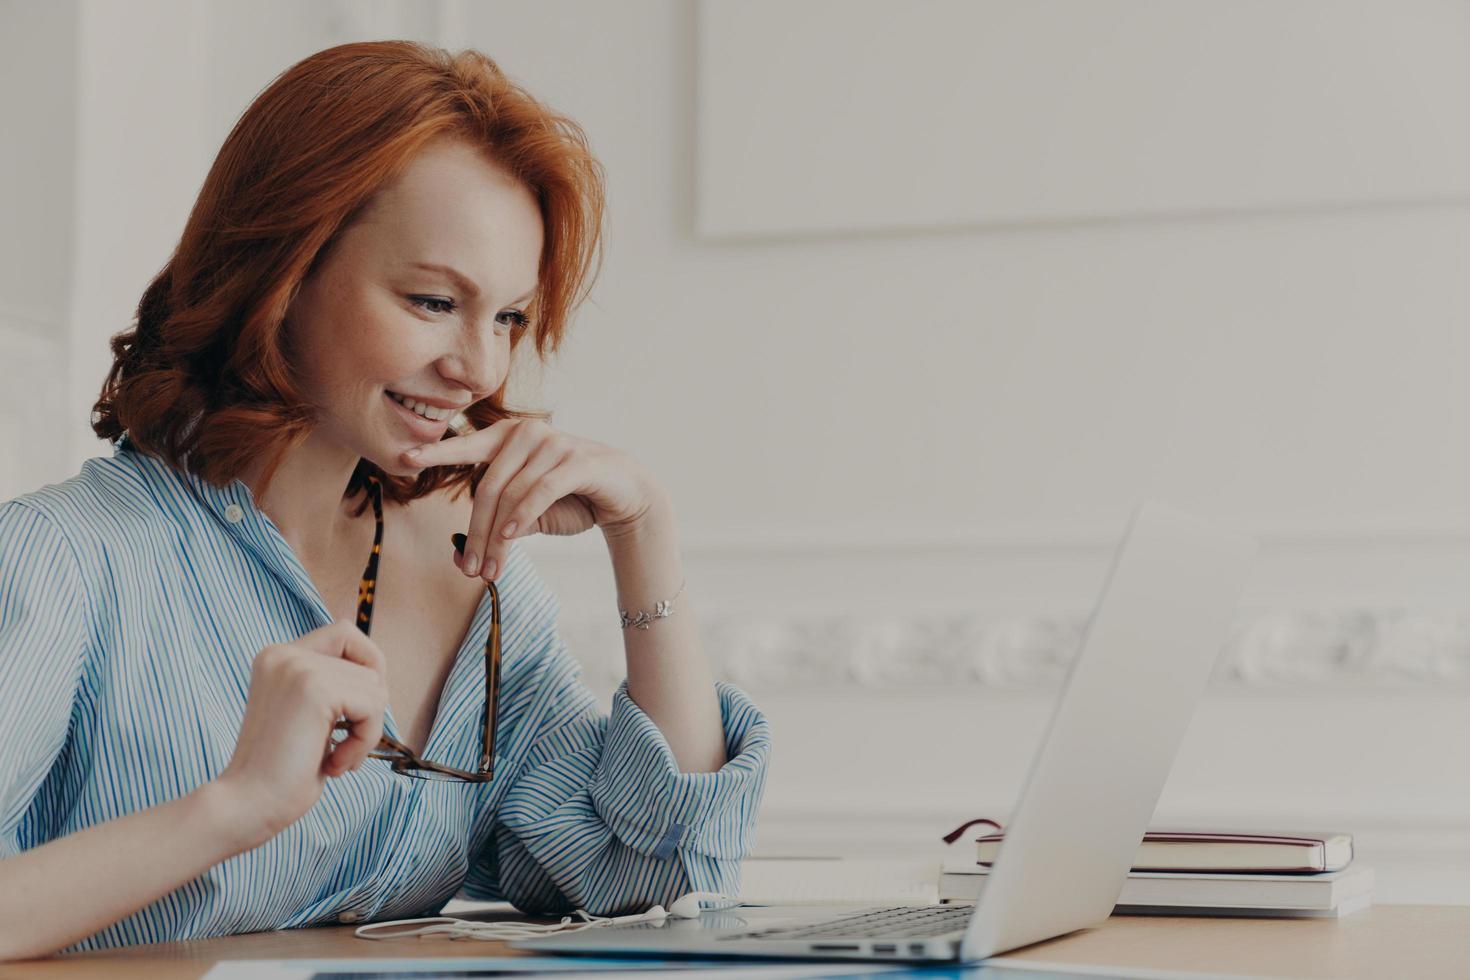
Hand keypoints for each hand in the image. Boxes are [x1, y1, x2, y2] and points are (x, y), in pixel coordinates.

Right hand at [215, 621, 389, 843]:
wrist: (247, 805)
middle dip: (368, 712)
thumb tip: (380, 677)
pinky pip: (373, 707)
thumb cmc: (282, 772)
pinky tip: (334, 763)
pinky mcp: (313, 689)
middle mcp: (284, 653)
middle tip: (340, 747)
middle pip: (369, 664)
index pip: (346, 633)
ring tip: (333, 758)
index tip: (358, 710)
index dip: (367, 666)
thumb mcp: (309, 716)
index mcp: (278, 656)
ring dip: (366, 732)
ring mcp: (297, 667)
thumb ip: (333, 687)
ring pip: (376, 687)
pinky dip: (365, 740)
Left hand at [401, 418, 664, 582]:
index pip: (467, 447)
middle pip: (487, 487)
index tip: (403, 458)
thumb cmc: (573, 500)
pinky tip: (509, 538)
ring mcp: (554, 443)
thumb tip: (462, 557)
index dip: (436, 452)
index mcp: (509, 437)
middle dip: (477, 533)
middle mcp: (528, 432)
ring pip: (511, 495)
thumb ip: (498, 527)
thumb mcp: (528, 516)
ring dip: (498, 538)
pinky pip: (539, 491)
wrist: (626, 496)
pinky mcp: (576, 460)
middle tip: (471, 570)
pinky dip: (521, 516)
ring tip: (492, 569)